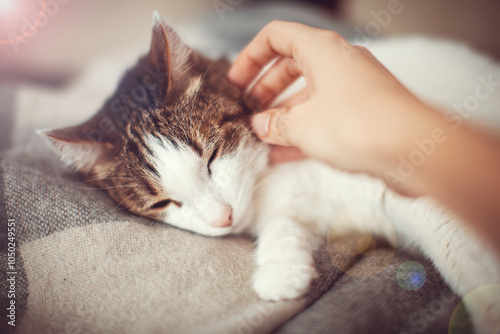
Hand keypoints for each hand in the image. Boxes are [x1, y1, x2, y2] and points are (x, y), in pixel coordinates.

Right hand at [228, 21, 439, 188]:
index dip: (250, 57)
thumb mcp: (301, 125)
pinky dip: (303, 131)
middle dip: (265, 91)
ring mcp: (352, 88)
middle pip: (290, 67)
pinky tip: (283, 155)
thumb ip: (273, 124)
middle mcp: (337, 63)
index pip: (276, 37)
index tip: (236, 82)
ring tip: (262, 139)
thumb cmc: (358, 124)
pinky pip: (324, 117)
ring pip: (307, 96)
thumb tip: (259, 125)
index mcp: (321, 49)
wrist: (414, 148)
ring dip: (283, 116)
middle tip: (248, 113)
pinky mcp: (363, 114)